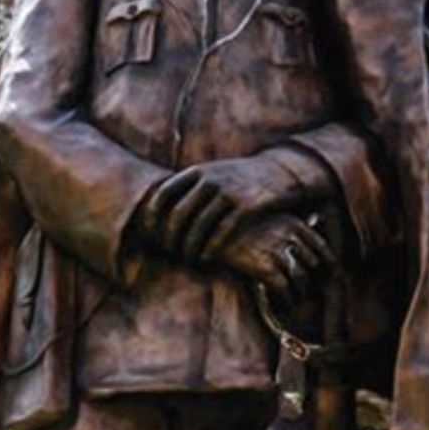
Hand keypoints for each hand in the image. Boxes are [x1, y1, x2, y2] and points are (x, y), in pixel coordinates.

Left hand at [144, 151, 326, 262]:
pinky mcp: (247, 206)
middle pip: (179, 213)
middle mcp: (210, 179)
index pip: (164, 193)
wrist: (279, 172)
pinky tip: (205, 258)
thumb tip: (160, 203)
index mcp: (197, 171)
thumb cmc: (240, 178)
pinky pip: (223, 231)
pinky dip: (211, 247)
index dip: (153, 215)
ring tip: (186, 257)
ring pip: (199, 225)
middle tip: (168, 251)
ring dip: (189, 245)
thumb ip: (190, 185)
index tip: (149, 231)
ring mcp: (229, 192)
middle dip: (170, 236)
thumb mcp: (213, 173)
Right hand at [206, 213, 332, 304]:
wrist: (203, 227)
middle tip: (300, 295)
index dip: (325, 269)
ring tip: (288, 302)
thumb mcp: (262, 220)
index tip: (317, 280)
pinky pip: (285, 291)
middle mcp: (290, 235)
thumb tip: (298, 253)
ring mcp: (278, 251)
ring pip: (302, 282)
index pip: (324, 250)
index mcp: (293, 222)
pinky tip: (276, 304)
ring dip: (297, 296)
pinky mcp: (265, 267)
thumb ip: (282, 232)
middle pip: (314, 268)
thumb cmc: (231, 227)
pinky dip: (284, 302)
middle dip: (310, 284)